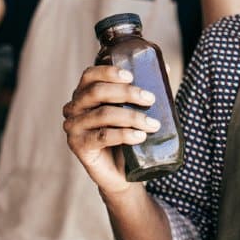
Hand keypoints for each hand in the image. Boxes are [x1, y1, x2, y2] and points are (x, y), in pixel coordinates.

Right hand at [63, 66, 161, 196]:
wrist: (121, 173)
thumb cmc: (126, 137)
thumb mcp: (133, 110)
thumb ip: (143, 90)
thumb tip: (166, 66)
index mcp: (84, 94)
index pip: (90, 75)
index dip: (109, 72)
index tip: (131, 75)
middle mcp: (74, 108)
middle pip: (97, 92)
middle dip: (127, 93)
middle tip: (150, 99)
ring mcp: (73, 127)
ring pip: (103, 114)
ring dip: (132, 117)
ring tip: (153, 124)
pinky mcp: (78, 146)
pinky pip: (103, 136)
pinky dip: (124, 134)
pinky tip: (140, 136)